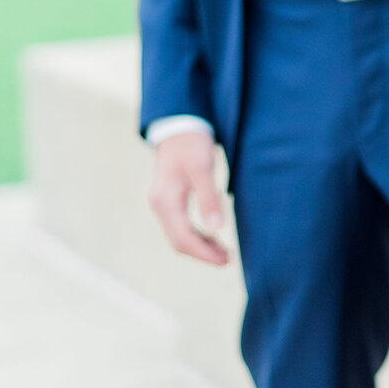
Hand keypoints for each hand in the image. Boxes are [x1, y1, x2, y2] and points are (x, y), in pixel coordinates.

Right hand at [148, 129, 228, 265]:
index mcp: (165, 201)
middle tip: (228, 260)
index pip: (183, 238)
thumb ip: (209, 198)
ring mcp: (163, 204)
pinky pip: (180, 226)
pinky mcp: (169, 200)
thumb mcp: (202, 168)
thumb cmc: (191, 144)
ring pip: (179, 236)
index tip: (226, 261)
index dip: (205, 253)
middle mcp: (160, 205)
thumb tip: (217, 229)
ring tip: (224, 252)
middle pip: (179, 241)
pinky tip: (213, 236)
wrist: (178, 126)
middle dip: (203, 254)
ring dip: (200, 246)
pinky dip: (197, 235)